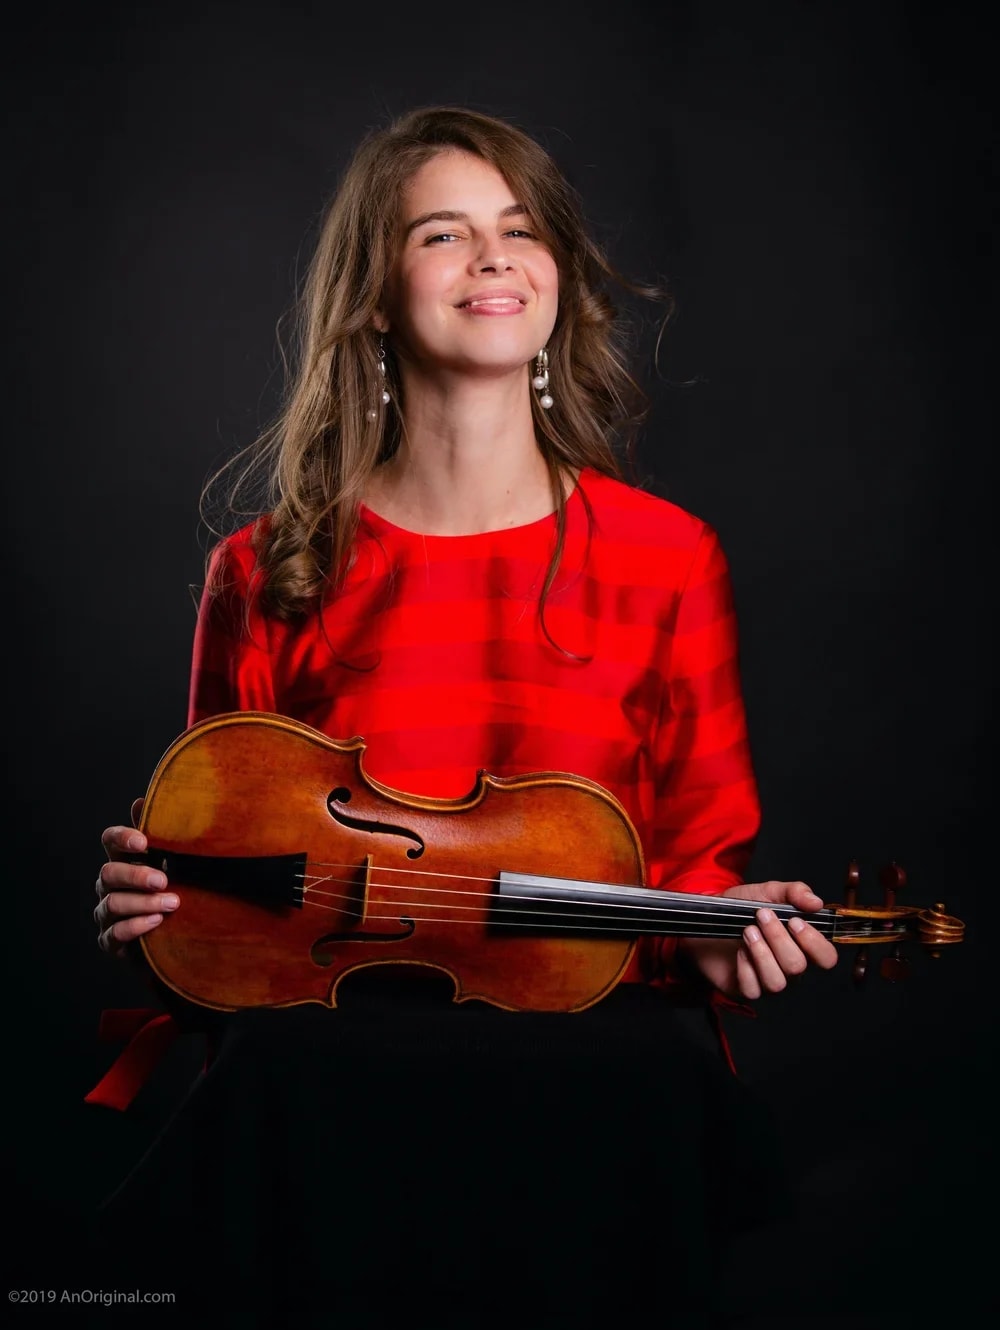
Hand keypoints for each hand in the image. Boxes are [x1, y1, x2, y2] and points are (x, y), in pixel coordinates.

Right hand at [94, 798, 178, 956]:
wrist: (181, 935)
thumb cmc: (176, 889)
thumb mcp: (176, 860)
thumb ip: (161, 835)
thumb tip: (141, 800)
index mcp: (123, 859)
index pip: (110, 840)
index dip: (122, 838)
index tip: (144, 842)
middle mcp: (109, 884)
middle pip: (109, 872)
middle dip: (136, 875)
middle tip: (164, 880)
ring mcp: (106, 913)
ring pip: (112, 903)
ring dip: (142, 902)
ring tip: (172, 903)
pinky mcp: (110, 940)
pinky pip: (114, 933)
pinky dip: (135, 926)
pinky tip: (156, 922)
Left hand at [678, 880, 838, 999]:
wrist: (707, 917)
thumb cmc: (741, 908)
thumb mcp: (768, 892)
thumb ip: (794, 892)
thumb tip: (816, 902)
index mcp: (802, 947)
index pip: (826, 958)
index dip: (814, 942)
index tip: (795, 921)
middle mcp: (789, 969)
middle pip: (798, 966)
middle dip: (778, 938)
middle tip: (762, 916)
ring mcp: (769, 982)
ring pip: (777, 982)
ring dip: (761, 952)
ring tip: (748, 931)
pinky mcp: (746, 990)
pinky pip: (753, 989)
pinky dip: (745, 967)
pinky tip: (739, 951)